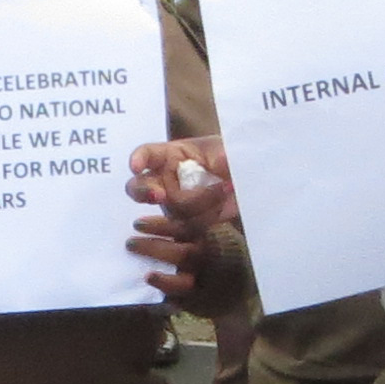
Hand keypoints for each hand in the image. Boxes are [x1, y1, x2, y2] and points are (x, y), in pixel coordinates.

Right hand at [128, 137, 234, 299]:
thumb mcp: (229, 152)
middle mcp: (167, 181)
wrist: (249, 182)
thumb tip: (226, 160)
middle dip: (143, 191)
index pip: (149, 154)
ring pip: (167, 212)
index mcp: (173, 156)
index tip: (135, 167)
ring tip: (222, 190)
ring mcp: (174, 204)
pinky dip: (205, 220)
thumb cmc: (232, 159)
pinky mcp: (187, 224)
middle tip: (157, 196)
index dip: (139, 159)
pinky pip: (184, 231)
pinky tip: (221, 210)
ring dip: (190, 207)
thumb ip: (224, 157)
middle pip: (141, 187)